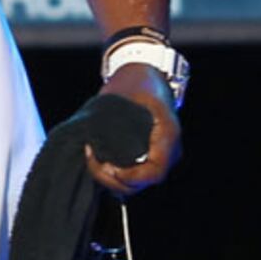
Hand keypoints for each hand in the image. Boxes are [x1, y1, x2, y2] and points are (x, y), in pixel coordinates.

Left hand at [88, 67, 182, 195]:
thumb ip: (114, 121)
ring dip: (112, 178)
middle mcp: (168, 150)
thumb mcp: (125, 97)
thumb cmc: (137, 83)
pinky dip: (115, 175)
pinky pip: (134, 176)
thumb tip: (95, 143)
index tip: (110, 169)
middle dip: (114, 179)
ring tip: (93, 159)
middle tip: (93, 160)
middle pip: (144, 182)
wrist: (146, 76)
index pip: (155, 172)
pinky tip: (99, 161)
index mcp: (167, 135)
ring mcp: (159, 155)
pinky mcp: (148, 157)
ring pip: (137, 183)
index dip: (132, 178)